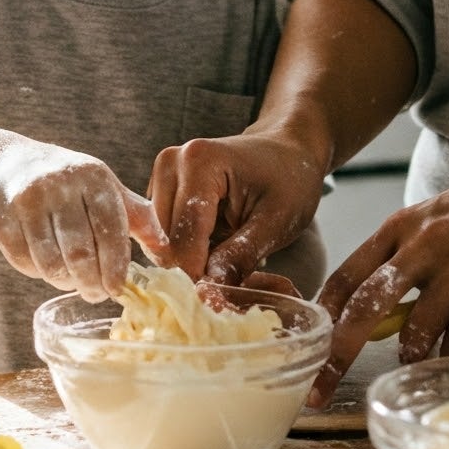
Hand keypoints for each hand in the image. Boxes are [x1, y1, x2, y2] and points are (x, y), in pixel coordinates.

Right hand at [0, 139, 166, 300]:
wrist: (9, 162)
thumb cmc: (69, 182)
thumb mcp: (105, 188)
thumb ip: (137, 217)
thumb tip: (164, 250)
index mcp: (92, 177)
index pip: (110, 228)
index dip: (115, 264)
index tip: (117, 289)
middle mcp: (58, 185)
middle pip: (79, 250)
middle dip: (91, 281)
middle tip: (96, 294)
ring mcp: (25, 201)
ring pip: (49, 261)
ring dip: (64, 280)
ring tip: (72, 281)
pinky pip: (22, 260)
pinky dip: (37, 272)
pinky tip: (46, 267)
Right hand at [150, 129, 325, 283]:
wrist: (287, 152)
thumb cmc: (290, 181)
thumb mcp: (277, 222)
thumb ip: (240, 256)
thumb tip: (209, 295)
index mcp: (199, 162)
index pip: (182, 238)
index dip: (200, 275)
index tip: (227, 296)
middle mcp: (170, 163)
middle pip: (164, 243)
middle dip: (194, 269)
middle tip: (233, 277)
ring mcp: (161, 175)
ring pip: (158, 244)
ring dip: (189, 262)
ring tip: (226, 258)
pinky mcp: (160, 190)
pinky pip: (161, 236)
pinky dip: (185, 251)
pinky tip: (214, 247)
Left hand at [310, 141, 448, 405]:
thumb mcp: (432, 222)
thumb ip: (402, 263)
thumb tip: (374, 321)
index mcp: (398, 227)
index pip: (346, 276)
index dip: (321, 318)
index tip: (306, 352)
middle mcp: (423, 242)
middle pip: (368, 303)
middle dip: (340, 350)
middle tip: (323, 386)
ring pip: (420, 325)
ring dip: (413, 353)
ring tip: (417, 359)